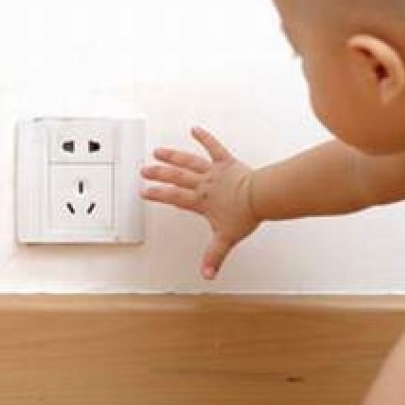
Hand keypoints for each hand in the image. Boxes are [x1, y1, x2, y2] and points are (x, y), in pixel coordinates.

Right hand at [140, 126, 259, 278]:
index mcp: (200, 201)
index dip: (158, 194)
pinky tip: (195, 129)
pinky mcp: (226, 161)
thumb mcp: (226, 239)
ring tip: (159, 151)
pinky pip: (214, 147)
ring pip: (188, 161)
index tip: (145, 191)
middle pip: (176, 177)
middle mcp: (203, 184)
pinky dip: (205, 137)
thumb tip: (207, 274)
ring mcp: (214, 171)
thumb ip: (214, 256)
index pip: (174, 197)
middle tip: (145, 170)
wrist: (260, 197)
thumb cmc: (245, 214)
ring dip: (173, 155)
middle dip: (159, 174)